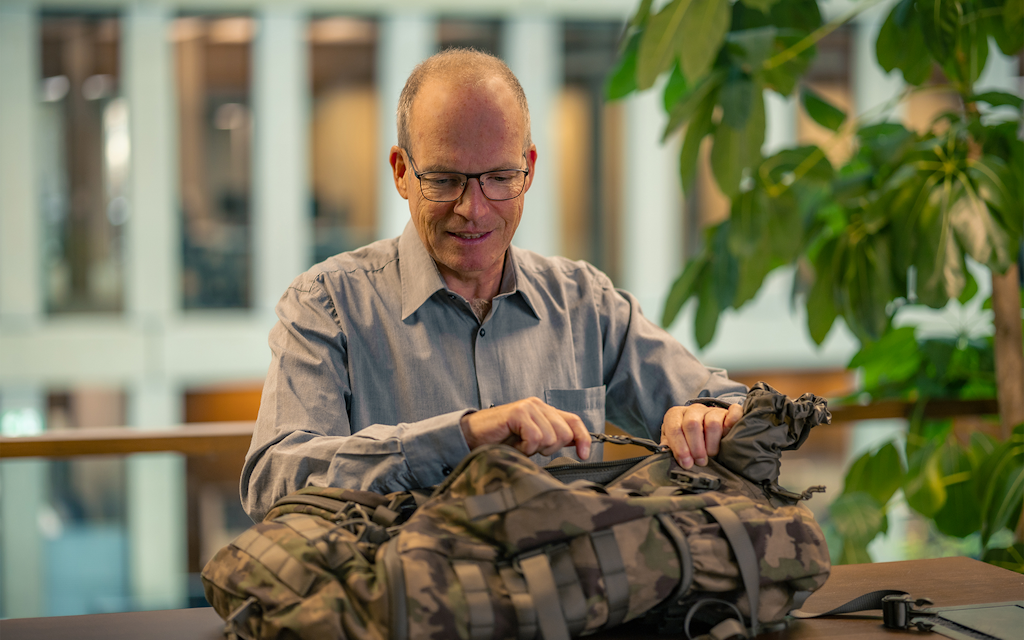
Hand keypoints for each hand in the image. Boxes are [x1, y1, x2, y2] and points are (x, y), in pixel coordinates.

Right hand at [460, 397, 590, 459]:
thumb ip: (551, 439)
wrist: (471, 436)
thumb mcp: (531, 441)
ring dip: (535, 449)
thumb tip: (576, 445)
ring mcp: (529, 407)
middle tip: (531, 449)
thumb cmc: (500, 440)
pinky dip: (525, 448)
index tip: (584, 455)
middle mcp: (539, 405)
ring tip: (520, 446)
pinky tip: (515, 444)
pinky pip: (535, 438)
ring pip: (550, 438)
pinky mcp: (518, 412)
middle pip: (564, 433)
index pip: (574, 421)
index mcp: (545, 411)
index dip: (583, 438)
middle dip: (551, 449)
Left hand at [660, 403, 742, 468]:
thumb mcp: (674, 443)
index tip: (686, 463)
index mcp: (676, 415)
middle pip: (692, 424)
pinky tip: (729, 435)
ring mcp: (711, 410)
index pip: (674, 428)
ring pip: (712, 423)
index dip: (680, 447)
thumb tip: (665, 456)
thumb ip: (669, 448)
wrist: (704, 430)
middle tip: (700, 462)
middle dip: (696, 447)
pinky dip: (732, 423)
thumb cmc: (687, 440)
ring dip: (712, 443)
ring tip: (712, 455)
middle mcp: (693, 410)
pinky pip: (733, 413)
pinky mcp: (728, 412)